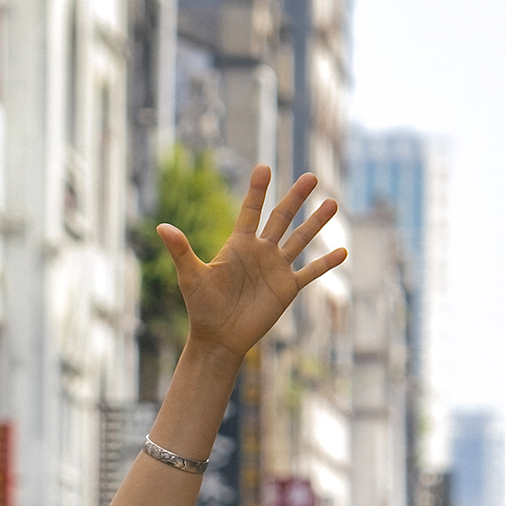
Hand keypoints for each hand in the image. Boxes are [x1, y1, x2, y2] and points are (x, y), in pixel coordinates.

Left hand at [157, 165, 346, 363]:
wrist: (218, 337)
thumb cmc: (201, 307)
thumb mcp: (190, 276)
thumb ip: (180, 250)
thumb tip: (161, 227)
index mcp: (238, 244)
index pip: (250, 211)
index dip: (257, 191)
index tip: (263, 168)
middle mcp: (260, 252)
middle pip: (282, 219)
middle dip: (296, 198)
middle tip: (311, 176)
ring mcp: (275, 269)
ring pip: (300, 240)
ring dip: (316, 223)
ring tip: (332, 203)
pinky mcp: (287, 289)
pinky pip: (310, 273)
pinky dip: (326, 263)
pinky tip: (343, 251)